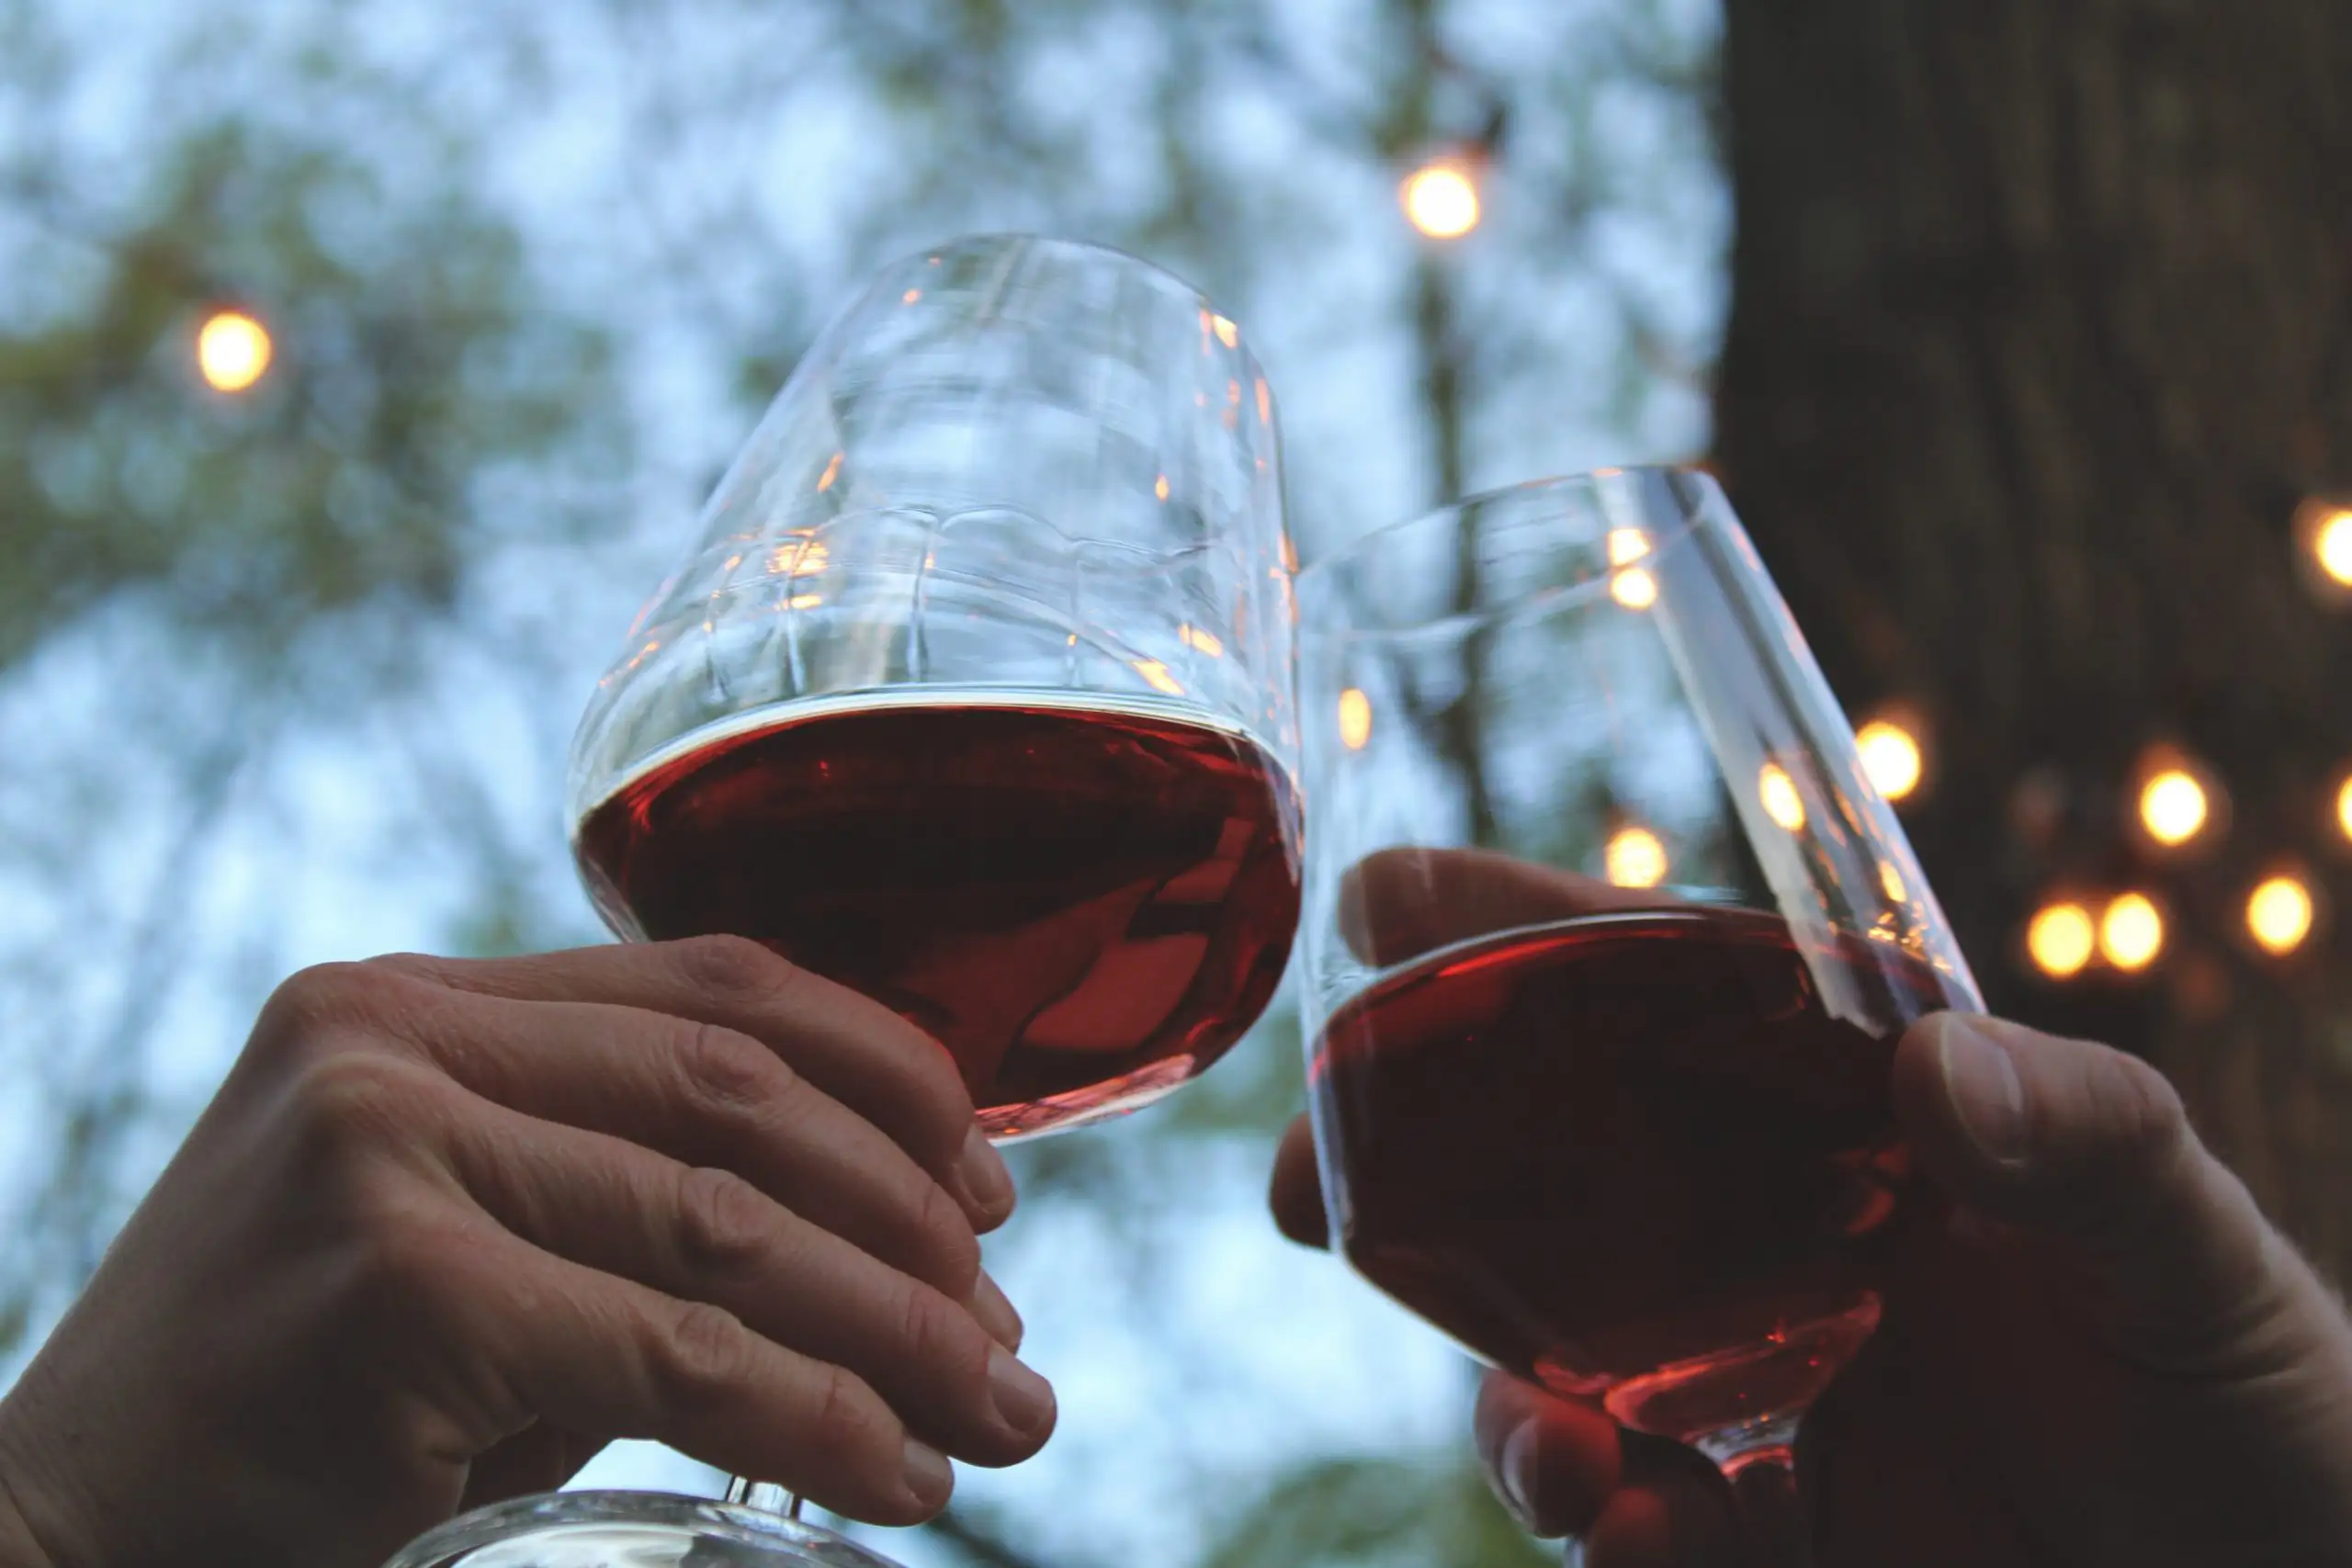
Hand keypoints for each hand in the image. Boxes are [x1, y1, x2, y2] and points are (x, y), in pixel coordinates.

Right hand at [0, 937, 1054, 1567]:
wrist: (67, 1526)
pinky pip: (678, 1361)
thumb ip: (623, 1190)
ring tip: (1000, 1415)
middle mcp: (394, 1040)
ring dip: (899, 1334)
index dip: (885, 1073)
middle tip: (1005, 1332)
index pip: (715, 986)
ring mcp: (385, 1148)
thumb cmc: (298, 1401)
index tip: (987, 1182)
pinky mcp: (399, 1287)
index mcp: (418, 999)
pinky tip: (897, 1476)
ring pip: (732, 1232)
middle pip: (743, 1099)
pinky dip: (817, 1423)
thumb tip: (899, 1238)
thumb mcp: (461, 1238)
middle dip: (911, 1221)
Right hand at [1269, 849, 2351, 1565]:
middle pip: (1551, 1165)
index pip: (1665, 990)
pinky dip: (1605, 1522)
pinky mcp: (1760, 1522)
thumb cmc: (2256, 1385)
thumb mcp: (2198, 1239)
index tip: (1384, 899)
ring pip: (1555, 1356)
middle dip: (1413, 1167)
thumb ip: (2088, 1137)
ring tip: (1553, 1453)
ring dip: (1506, 1396)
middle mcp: (1774, 1227)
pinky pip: (1630, 1514)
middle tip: (1304, 1182)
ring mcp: (1752, 1378)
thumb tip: (1936, 1068)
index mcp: (1855, 1107)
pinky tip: (1636, 1531)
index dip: (1518, 933)